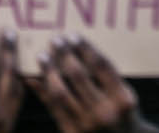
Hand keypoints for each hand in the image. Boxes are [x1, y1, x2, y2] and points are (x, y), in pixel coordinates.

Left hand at [28, 34, 150, 132]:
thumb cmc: (122, 115)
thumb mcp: (125, 95)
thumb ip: (108, 76)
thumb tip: (80, 49)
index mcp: (123, 99)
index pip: (101, 66)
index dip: (86, 49)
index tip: (73, 35)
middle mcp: (105, 112)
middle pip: (79, 76)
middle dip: (65, 55)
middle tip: (55, 40)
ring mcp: (87, 124)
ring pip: (62, 92)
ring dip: (49, 71)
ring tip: (42, 55)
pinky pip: (52, 108)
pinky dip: (42, 91)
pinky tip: (34, 77)